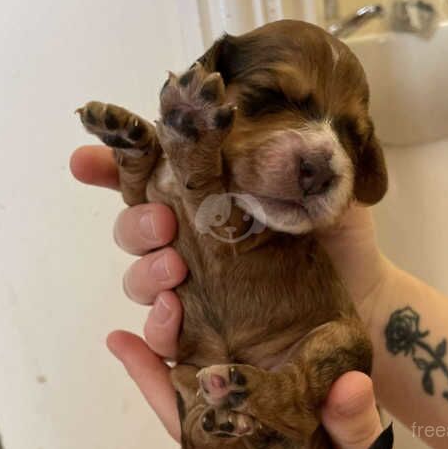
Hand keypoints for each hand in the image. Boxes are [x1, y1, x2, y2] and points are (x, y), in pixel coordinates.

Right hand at [70, 145, 385, 448]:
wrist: (363, 298)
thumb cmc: (337, 238)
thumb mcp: (318, 185)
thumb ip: (282, 152)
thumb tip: (239, 115)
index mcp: (211, 201)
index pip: (150, 180)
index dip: (111, 168)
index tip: (84, 161)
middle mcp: (193, 241)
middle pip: (133, 229)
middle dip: (135, 224)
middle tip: (164, 224)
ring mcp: (194, 288)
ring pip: (139, 280)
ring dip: (145, 275)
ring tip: (175, 274)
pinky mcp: (203, 332)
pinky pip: (160, 333)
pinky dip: (155, 327)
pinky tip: (172, 315)